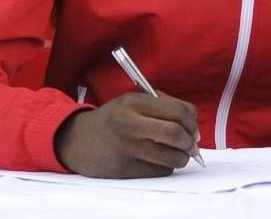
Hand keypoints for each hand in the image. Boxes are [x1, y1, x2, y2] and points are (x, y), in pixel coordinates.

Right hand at [53, 91, 199, 178]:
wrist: (77, 139)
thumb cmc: (113, 119)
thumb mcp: (133, 100)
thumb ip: (163, 106)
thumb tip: (193, 124)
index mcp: (135, 103)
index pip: (178, 111)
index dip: (192, 120)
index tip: (192, 126)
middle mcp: (131, 124)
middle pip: (176, 134)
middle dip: (190, 141)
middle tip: (191, 143)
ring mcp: (127, 148)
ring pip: (171, 157)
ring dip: (182, 157)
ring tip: (180, 154)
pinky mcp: (125, 169)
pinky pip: (159, 171)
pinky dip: (166, 167)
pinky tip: (161, 161)